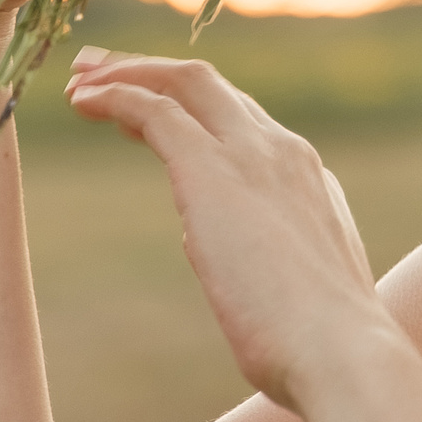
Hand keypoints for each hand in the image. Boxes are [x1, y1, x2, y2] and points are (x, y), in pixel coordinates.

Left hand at [62, 48, 392, 412]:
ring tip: (81, 79)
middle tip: (102, 71)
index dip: (193, 113)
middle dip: (154, 72)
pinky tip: (82, 102)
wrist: (340, 350)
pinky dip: (116, 96)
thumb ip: (266, 262)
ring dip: (128, 74)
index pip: (244, 124)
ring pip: (185, 84)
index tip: (150, 115)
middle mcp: (284, 152)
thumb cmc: (321, 347)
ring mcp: (252, 154)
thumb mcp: (296, 291)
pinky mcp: (212, 170)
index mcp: (309, 181)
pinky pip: (156, 111)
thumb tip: (225, 255)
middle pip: (213, 87)